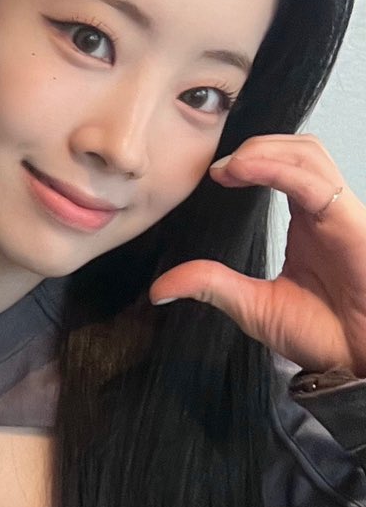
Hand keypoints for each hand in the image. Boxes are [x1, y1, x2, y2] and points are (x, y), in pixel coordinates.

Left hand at [151, 136, 365, 374]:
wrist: (357, 361)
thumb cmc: (324, 333)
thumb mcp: (253, 306)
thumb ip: (211, 286)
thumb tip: (160, 287)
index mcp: (307, 221)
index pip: (283, 166)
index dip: (249, 160)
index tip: (213, 174)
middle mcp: (324, 210)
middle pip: (298, 149)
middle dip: (257, 145)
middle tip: (216, 166)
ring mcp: (339, 214)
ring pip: (308, 154)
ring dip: (265, 149)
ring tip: (226, 166)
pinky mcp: (350, 224)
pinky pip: (313, 183)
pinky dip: (276, 169)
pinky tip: (243, 169)